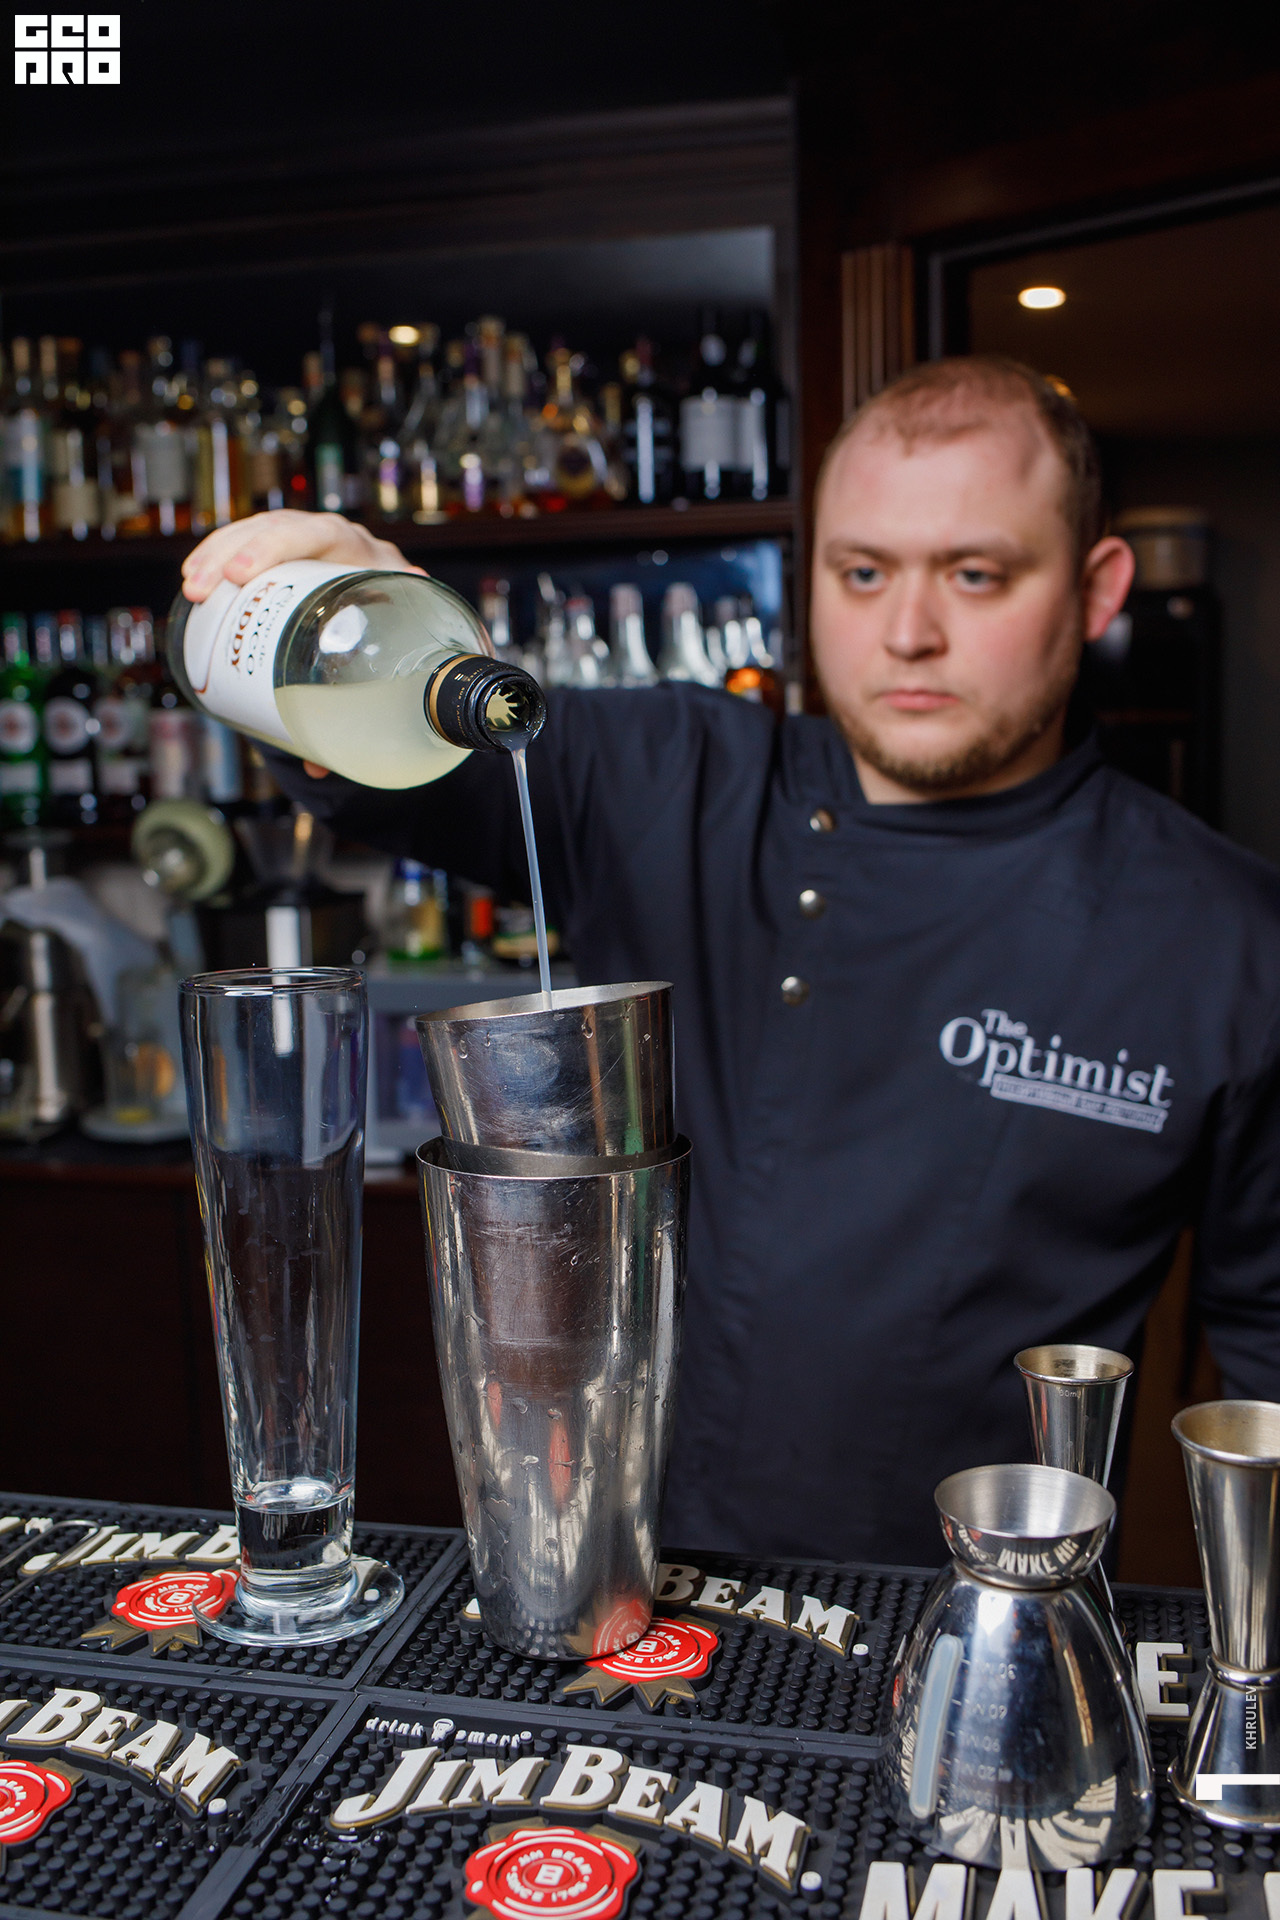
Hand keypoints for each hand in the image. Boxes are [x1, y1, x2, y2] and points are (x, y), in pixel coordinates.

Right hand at [183, 511, 424, 779]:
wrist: (420, 629)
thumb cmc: (408, 649)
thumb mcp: (398, 669)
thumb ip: (366, 711)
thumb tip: (319, 764)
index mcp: (372, 561)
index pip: (322, 535)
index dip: (278, 547)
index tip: (242, 575)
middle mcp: (343, 546)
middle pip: (282, 529)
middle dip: (234, 552)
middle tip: (200, 588)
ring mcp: (316, 547)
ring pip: (261, 532)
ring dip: (219, 554)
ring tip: (192, 587)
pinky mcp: (294, 556)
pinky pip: (254, 544)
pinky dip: (222, 556)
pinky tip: (197, 575)